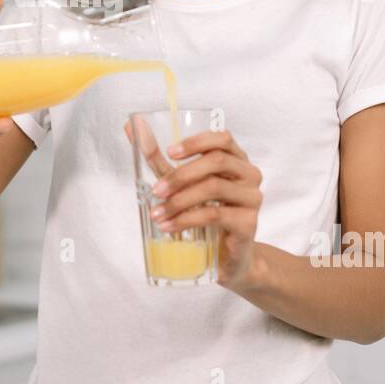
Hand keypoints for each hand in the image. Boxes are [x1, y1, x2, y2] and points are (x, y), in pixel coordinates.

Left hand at [128, 125, 263, 288]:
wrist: (226, 257)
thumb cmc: (204, 214)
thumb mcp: (179, 183)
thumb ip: (158, 157)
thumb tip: (132, 127)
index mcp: (236, 159)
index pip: (223, 138)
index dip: (196, 142)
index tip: (169, 151)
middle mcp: (249, 175)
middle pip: (217, 161)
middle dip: (181, 175)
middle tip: (156, 190)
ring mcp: (252, 198)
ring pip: (214, 188)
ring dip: (180, 200)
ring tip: (158, 213)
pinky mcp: (249, 222)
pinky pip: (215, 215)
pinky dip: (187, 219)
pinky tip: (170, 227)